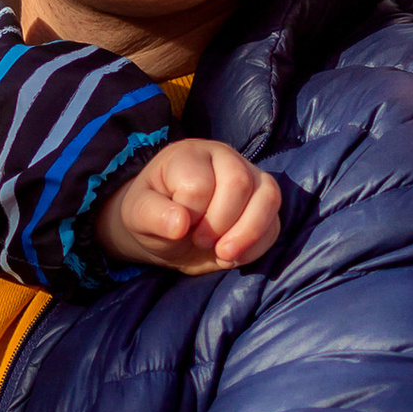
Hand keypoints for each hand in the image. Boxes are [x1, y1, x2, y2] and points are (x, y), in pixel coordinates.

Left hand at [95, 138, 280, 275]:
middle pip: (239, 183)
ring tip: (221, 253)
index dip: (191, 213)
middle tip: (200, 241)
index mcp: (189, 155)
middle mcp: (224, 158)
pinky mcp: (264, 203)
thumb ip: (152, 215)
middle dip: (220, 224)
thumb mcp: (137, 216)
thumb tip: (179, 224)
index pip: (200, 184)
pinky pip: (275, 223)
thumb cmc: (153, 215)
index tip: (178, 226)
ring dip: (246, 234)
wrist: (169, 231)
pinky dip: (257, 246)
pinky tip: (232, 256)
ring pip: (268, 197)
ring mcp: (250, 178)